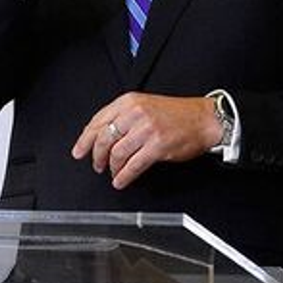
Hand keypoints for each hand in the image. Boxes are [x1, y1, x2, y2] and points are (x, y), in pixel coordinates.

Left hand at [71, 92, 221, 189]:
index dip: (85, 139)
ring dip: (112, 167)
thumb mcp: (145, 105)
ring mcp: (146, 130)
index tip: (79, 151)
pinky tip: (121, 181)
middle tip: (96, 165)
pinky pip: (133, 165)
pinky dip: (124, 176)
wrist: (204, 119)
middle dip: (96, 156)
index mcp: (129, 101)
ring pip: (117, 153)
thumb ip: (123, 116)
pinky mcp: (157, 146)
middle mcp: (135, 113)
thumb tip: (101, 135)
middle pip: (104, 138)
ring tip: (113, 173)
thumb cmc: (177, 114)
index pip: (98, 121)